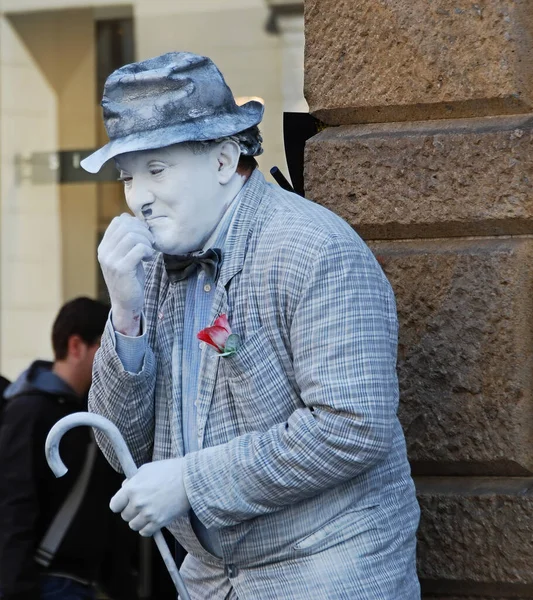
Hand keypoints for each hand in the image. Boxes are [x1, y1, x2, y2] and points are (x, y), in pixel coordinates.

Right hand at [98, 213, 154, 333]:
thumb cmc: (130, 277)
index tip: (144, 236)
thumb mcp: (125, 255)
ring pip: (133, 236)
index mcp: (104, 247)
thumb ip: (125, 239)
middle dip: (144, 232)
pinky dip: (148, 250)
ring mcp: (111, 261)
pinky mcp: (122, 269)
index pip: (119, 221)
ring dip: (147, 241)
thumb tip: (127, 217)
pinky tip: (148, 258)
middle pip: (127, 226)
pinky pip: (139, 249)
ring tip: (149, 251)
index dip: (135, 224)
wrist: (127, 303)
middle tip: (150, 243)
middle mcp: (104, 252)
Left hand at [109, 458, 190, 536]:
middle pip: (125, 516)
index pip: (114, 505)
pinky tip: (153, 519)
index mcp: (131, 488)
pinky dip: (147, 528)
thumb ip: (133, 480)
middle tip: (142, 503)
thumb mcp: (147, 469)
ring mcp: (148, 514)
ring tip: (149, 511)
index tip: (126, 502)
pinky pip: (145, 532)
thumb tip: (124, 488)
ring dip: (139, 520)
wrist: (191, 478)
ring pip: (134, 525)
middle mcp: (137, 503)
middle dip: (131, 510)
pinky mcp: (159, 522)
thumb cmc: (169, 470)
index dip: (120, 503)